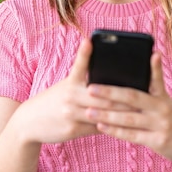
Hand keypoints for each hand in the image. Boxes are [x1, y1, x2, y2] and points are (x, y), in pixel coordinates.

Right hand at [15, 39, 134, 143]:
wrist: (28, 122)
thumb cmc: (52, 101)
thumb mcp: (64, 87)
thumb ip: (83, 83)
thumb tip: (110, 82)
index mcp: (69, 82)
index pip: (79, 65)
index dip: (84, 53)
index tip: (90, 41)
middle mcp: (69, 96)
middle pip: (102, 94)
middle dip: (123, 95)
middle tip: (142, 92)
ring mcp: (70, 113)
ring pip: (102, 112)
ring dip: (121, 113)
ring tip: (139, 111)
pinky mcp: (72, 129)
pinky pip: (96, 127)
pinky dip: (110, 126)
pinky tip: (124, 126)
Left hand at [85, 52, 171, 161]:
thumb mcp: (166, 101)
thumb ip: (151, 90)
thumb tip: (131, 77)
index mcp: (162, 96)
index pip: (155, 78)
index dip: (154, 66)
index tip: (150, 54)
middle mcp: (162, 108)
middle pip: (133, 97)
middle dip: (110, 92)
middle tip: (90, 88)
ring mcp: (160, 125)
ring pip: (128, 119)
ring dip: (107, 115)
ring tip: (89, 111)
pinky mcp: (157, 141)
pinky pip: (132, 135)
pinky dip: (115, 131)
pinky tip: (102, 126)